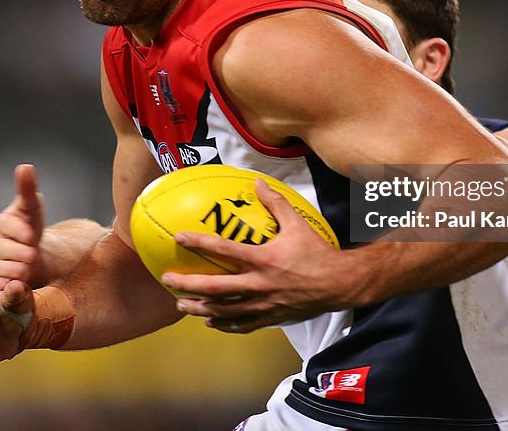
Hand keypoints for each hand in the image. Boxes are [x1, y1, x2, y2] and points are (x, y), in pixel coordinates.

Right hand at [0, 164, 46, 288]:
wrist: (33, 256)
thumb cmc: (31, 227)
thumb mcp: (33, 209)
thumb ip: (28, 189)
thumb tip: (25, 166)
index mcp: (1, 224)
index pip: (4, 224)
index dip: (18, 230)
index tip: (32, 235)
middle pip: (0, 248)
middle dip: (18, 251)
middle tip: (31, 255)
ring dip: (14, 270)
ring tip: (26, 270)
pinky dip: (7, 286)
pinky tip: (18, 284)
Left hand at [161, 179, 355, 332]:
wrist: (339, 284)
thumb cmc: (318, 252)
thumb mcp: (297, 224)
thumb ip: (275, 203)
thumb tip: (258, 183)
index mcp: (263, 259)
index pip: (224, 250)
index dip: (199, 243)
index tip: (178, 238)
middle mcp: (260, 284)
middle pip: (215, 288)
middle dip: (188, 284)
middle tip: (168, 280)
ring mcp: (264, 304)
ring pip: (224, 311)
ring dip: (199, 308)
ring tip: (181, 305)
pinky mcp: (271, 317)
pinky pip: (242, 324)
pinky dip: (224, 324)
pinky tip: (211, 321)